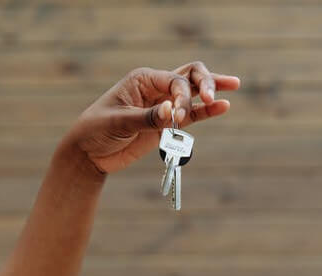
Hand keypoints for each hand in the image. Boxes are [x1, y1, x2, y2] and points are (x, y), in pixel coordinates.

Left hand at [66, 62, 239, 173]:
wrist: (89, 153)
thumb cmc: (96, 130)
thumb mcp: (118, 122)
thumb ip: (146, 117)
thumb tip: (172, 112)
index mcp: (143, 80)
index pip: (174, 80)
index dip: (182, 96)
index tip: (176, 117)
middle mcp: (156, 88)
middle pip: (189, 76)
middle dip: (204, 83)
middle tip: (212, 98)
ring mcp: (163, 106)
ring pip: (193, 93)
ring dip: (211, 91)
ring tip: (232, 88)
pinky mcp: (165, 125)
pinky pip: (190, 116)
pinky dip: (206, 113)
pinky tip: (223, 107)